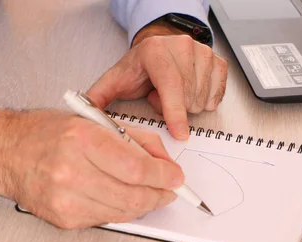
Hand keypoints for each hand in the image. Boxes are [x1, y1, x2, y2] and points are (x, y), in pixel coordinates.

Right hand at [0, 109, 184, 228]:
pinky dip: (122, 211)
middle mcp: (72, 171)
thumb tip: (164, 162)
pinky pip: (106, 219)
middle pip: (133, 195)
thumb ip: (134, 139)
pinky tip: (122, 199)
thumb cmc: (46, 132)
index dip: (163, 176)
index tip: (176, 177)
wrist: (5, 152)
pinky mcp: (64, 218)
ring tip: (149, 194)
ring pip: (123, 212)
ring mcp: (66, 199)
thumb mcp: (93, 121)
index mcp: (82, 139)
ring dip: (144, 205)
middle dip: (160, 195)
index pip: (137, 167)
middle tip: (168, 190)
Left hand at [87, 28, 227, 139]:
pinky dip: (204, 101)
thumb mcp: (117, 79)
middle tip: (160, 96)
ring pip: (202, 99)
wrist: (159, 48)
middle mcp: (182, 48)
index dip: (174, 112)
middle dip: (174, 108)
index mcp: (156, 52)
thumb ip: (99, 96)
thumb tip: (84, 114)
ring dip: (188, 105)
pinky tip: (190, 92)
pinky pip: (216, 96)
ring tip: (173, 93)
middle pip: (188, 98)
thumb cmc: (140, 67)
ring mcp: (203, 54)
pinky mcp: (218, 62)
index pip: (171, 85)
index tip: (179, 133)